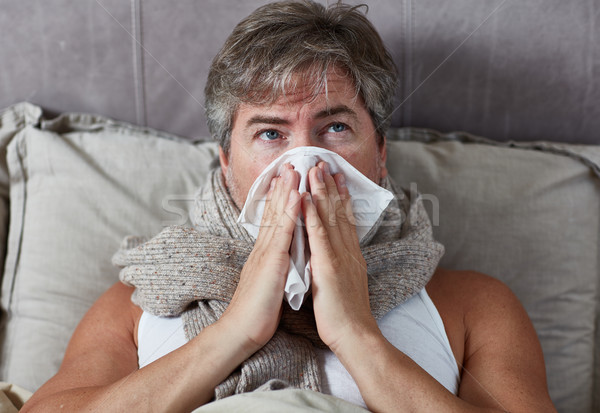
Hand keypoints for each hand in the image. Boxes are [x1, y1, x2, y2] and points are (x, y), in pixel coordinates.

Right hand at [218, 165, 300, 353]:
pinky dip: (290, 212)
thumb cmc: (256, 311)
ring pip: (278, 216)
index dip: (281, 199)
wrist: (240, 331)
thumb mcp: (268, 282)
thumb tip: (282, 257)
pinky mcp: (271, 262)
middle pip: (275, 212)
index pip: (275, 221)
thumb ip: (274, 266)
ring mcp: (266, 253)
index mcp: (266, 254)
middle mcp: (265, 248)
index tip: (289, 180)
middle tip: (292, 163)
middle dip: (284, 186)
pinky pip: (283, 233)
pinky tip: (297, 196)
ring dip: (286, 191)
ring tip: (294, 169)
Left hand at [302, 162, 379, 351]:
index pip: (345, 219)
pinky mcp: (329, 266)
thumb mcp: (346, 283)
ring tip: (315, 169)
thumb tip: (335, 255)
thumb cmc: (347, 314)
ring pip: (330, 218)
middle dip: (331, 186)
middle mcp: (347, 250)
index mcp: (350, 255)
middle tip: (325, 162)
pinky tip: (305, 198)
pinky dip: (312, 215)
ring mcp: (339, 256)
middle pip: (339, 212)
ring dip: (322, 191)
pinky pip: (318, 236)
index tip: (336, 177)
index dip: (341, 197)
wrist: (355, 335)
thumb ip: (341, 264)